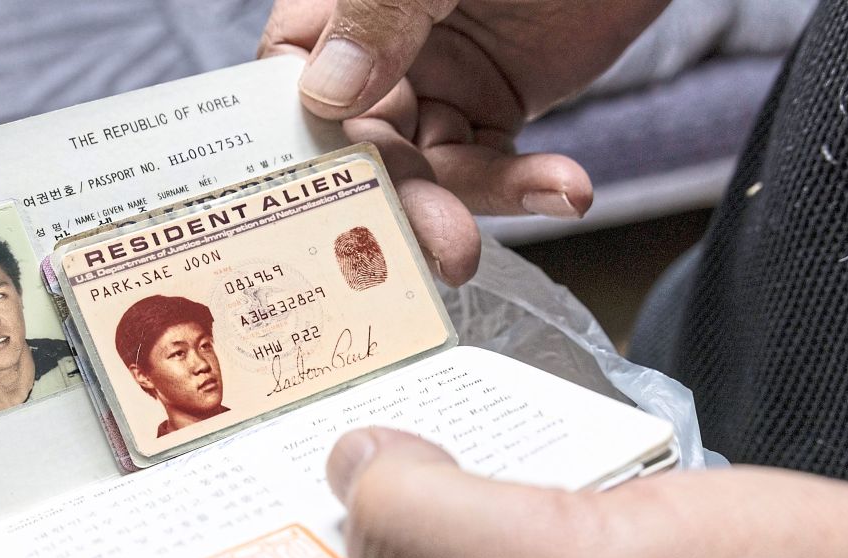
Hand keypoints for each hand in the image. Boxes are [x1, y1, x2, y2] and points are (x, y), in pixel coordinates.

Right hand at [258, 0, 667, 283]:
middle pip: (357, 148)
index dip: (293, 147)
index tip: (317, 201)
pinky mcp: (491, 109)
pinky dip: (520, 187)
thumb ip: (379, 13)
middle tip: (432, 243)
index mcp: (339, 5)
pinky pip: (489, 168)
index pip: (287, 83)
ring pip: (423, 172)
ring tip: (476, 243)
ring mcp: (434, 83)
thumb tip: (326, 92)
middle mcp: (375, 50)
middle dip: (394, 199)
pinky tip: (561, 188)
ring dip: (459, 208)